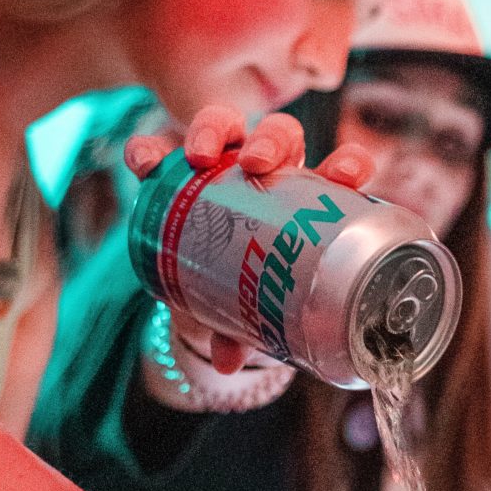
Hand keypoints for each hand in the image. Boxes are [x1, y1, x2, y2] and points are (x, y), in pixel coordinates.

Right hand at [124, 105, 375, 373]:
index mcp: (308, 201)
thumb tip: (227, 363)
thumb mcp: (252, 312)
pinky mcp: (175, 168)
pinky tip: (142, 160)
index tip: (344, 174)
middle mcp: (271, 172)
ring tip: (198, 156)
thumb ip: (244, 332)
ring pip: (226, 127)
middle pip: (281, 136)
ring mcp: (222, 163)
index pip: (340, 168)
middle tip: (257, 163)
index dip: (348, 164)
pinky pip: (162, 149)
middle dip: (271, 140)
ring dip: (214, 131)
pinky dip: (151, 150)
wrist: (205, 281)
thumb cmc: (248, 290)